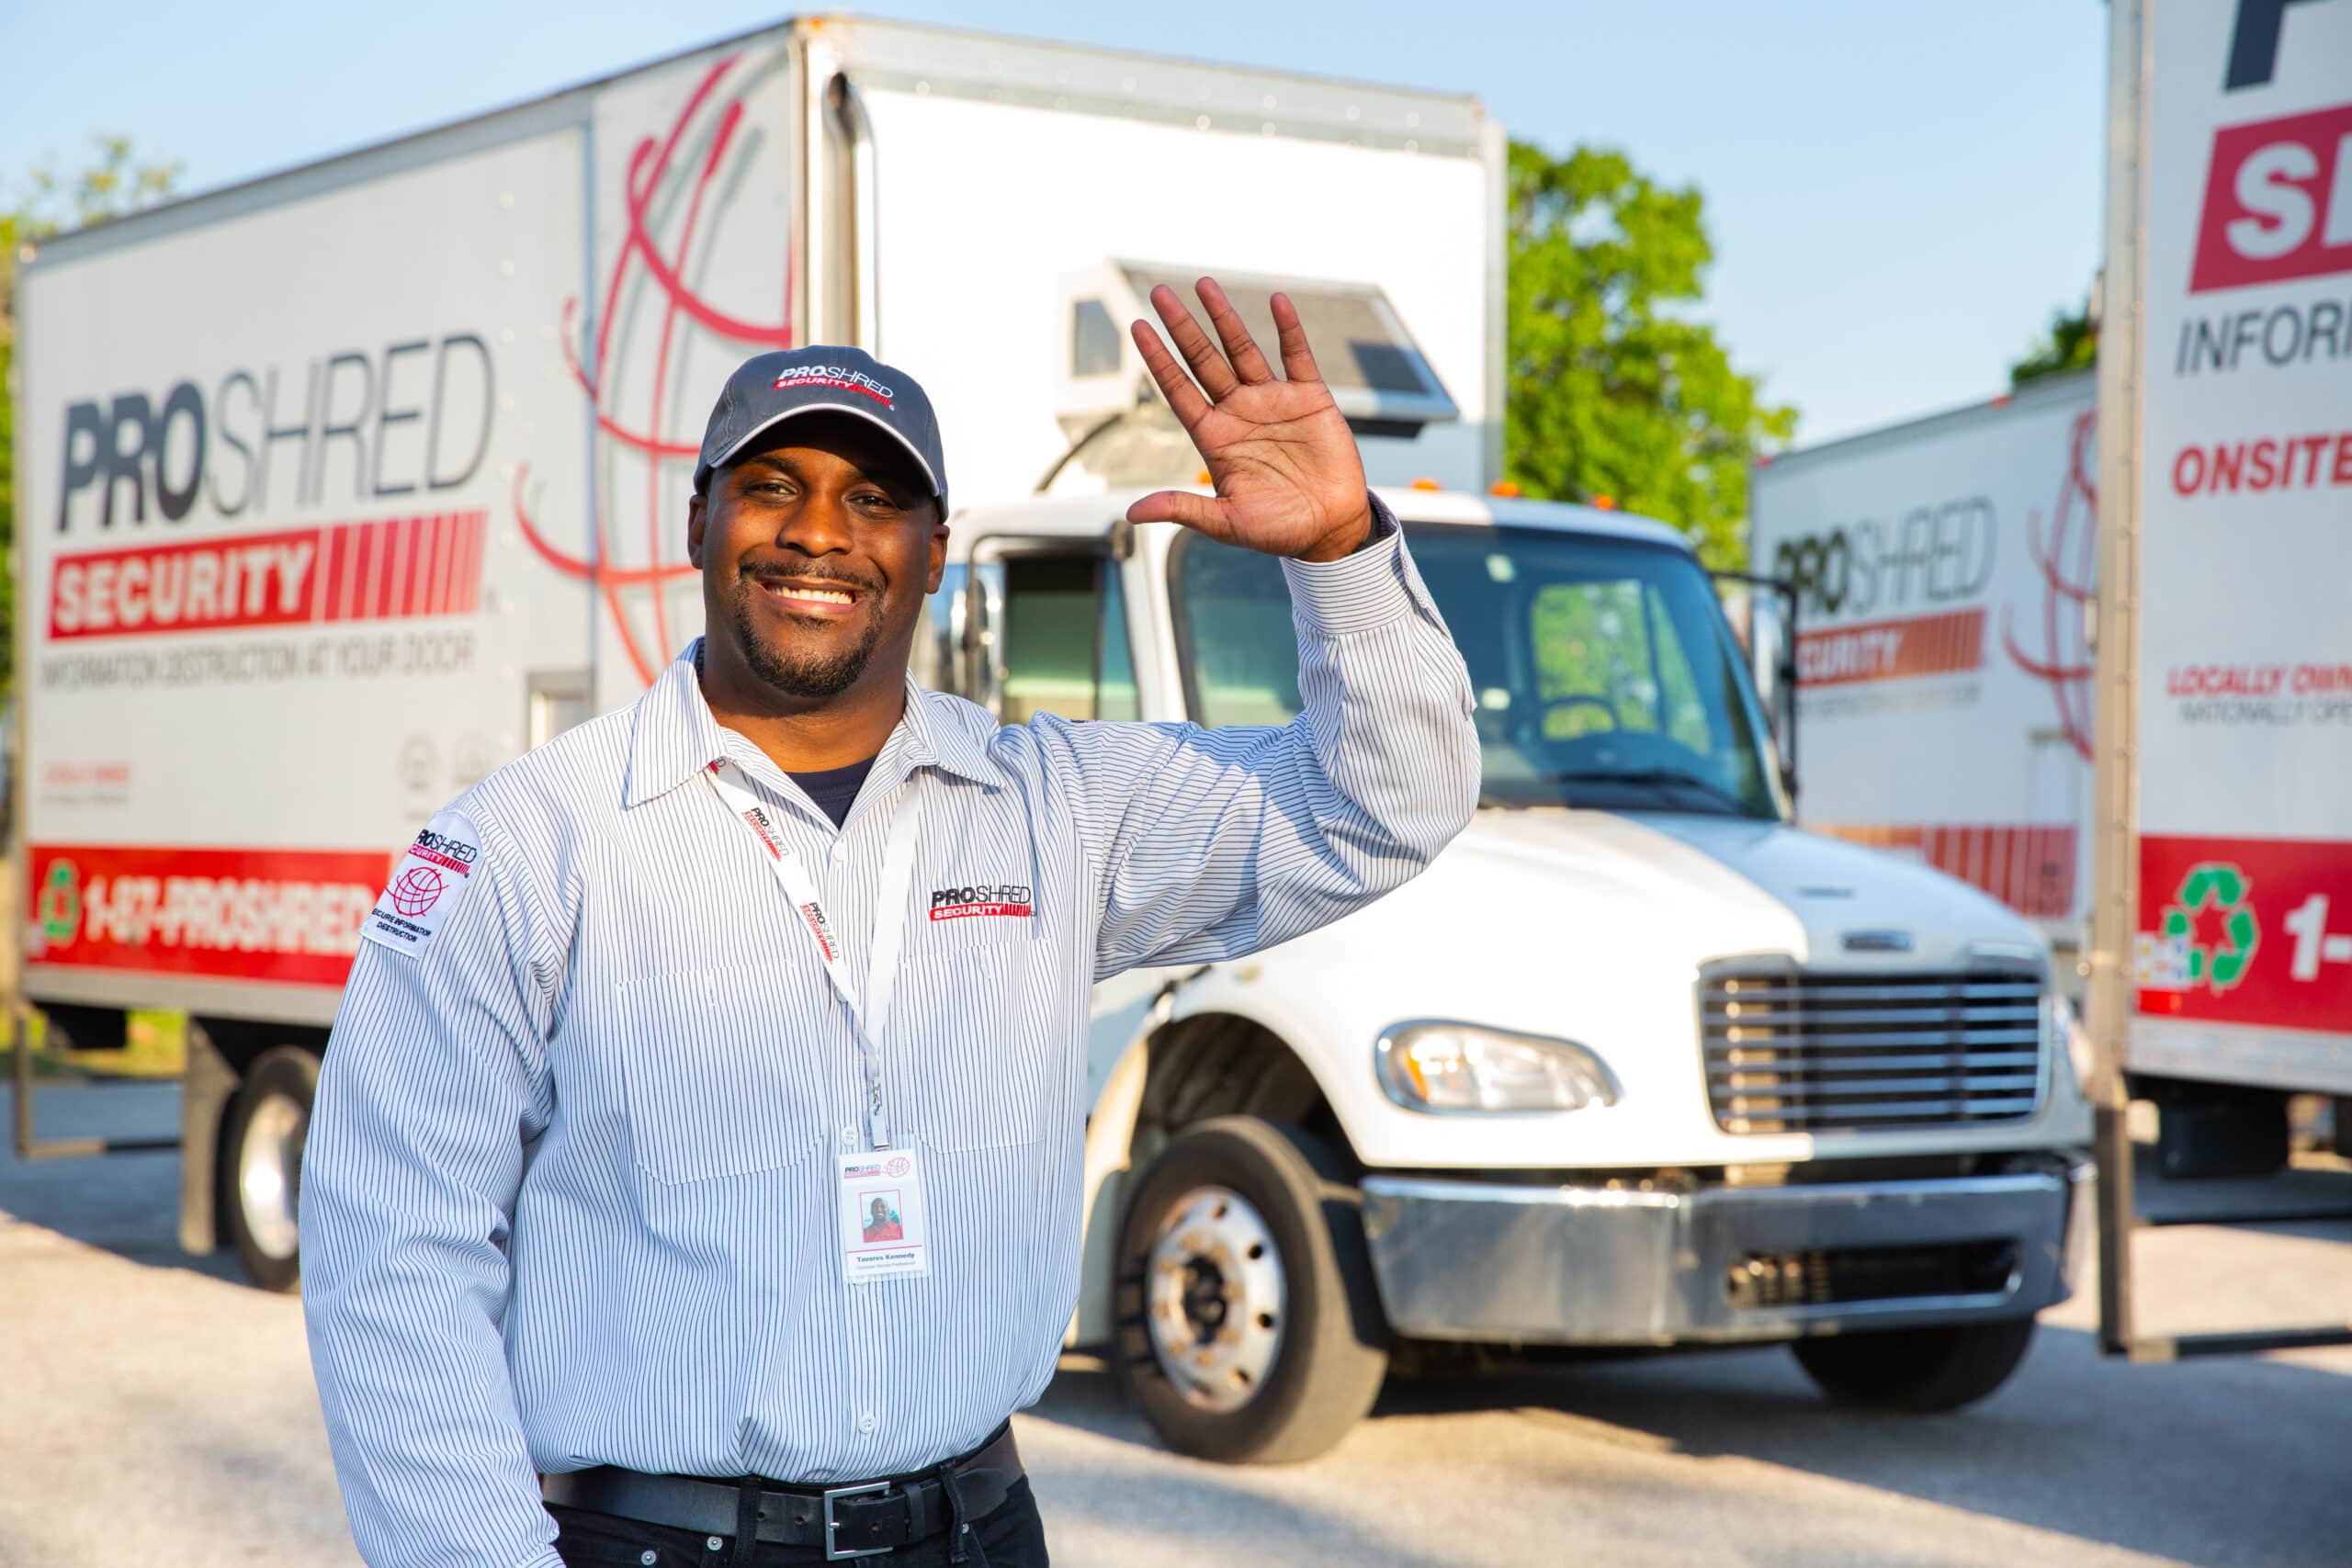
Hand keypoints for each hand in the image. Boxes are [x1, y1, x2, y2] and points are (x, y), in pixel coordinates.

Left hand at [1126, 278, 1372, 561]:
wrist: (1330, 531)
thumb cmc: (1277, 531)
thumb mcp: (1225, 523)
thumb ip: (1182, 508)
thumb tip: (1131, 512)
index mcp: (1215, 437)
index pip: (1178, 389)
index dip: (1158, 359)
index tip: (1137, 327)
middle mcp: (1239, 412)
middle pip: (1203, 360)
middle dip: (1181, 327)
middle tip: (1158, 293)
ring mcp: (1273, 401)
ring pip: (1242, 350)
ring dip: (1224, 318)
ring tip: (1203, 285)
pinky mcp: (1310, 398)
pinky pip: (1296, 356)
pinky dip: (1288, 329)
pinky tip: (1277, 303)